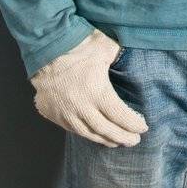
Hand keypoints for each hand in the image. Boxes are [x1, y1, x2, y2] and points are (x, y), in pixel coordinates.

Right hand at [29, 28, 148, 146]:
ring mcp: (64, 112)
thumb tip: (132, 56)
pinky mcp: (52, 113)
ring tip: (117, 142)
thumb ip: (119, 55)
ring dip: (104, 139)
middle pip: (105, 130)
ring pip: (87, 133)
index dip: (132, 124)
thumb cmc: (76, 45)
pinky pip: (71, 129)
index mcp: (96, 92)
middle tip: (134, 140)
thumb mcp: (104, 46)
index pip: (119, 115)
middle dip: (122, 137)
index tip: (143, 128)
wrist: (43, 49)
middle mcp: (80, 107)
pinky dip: (86, 133)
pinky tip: (95, 134)